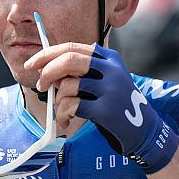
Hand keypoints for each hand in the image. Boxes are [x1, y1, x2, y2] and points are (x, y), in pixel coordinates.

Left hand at [26, 43, 178, 173]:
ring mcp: (111, 89)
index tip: (32, 64)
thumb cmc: (119, 106)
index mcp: (109, 58)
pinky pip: (72, 106)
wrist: (145, 131)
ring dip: (57, 101)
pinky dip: (62, 114)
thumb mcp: (108, 80)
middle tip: (41, 85)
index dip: (48, 54)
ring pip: (68, 86)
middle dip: (48, 71)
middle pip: (69, 60)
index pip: (72, 48)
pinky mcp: (107, 110)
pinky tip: (65, 121)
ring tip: (61, 112)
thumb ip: (83, 72)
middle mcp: (112, 70)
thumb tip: (49, 70)